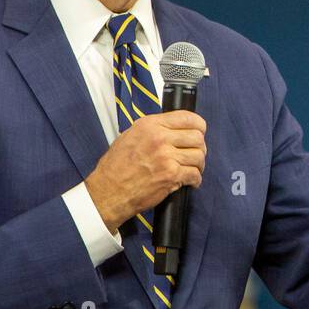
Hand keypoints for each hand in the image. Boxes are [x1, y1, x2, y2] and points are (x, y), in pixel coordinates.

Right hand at [84, 111, 206, 232]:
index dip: (198, 125)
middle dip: (200, 147)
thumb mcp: (130, 136)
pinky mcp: (171, 175)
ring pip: (198, 156)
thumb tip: (173, 128)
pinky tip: (190, 181)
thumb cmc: (116, 166)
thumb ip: (152, 129)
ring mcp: (166, 157)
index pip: (187, 117)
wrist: (109, 190)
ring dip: (199, 164)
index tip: (199, 131)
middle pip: (197, 137)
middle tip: (195, 154)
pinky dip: (196, 179)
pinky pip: (195, 174)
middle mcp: (159, 138)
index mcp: (150, 125)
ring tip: (193, 169)